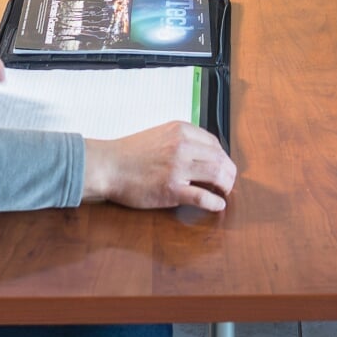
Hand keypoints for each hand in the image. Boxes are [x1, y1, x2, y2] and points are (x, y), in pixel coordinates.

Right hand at [83, 122, 237, 211]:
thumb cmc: (128, 153)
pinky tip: (218, 205)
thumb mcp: (159, 135)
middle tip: (228, 183)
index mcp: (181, 131)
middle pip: (221, 159)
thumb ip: (181, 141)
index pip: (215, 143)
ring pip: (217, 174)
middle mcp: (182, 146)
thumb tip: (202, 155)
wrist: (107, 166)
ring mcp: (178, 168)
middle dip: (229, 173)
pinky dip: (215, 203)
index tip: (222, 167)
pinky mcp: (171, 189)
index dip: (222, 157)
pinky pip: (202, 197)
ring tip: (224, 192)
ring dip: (226, 185)